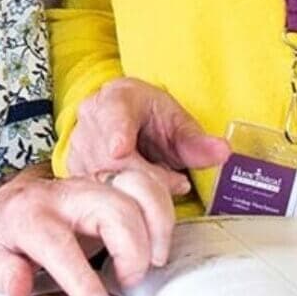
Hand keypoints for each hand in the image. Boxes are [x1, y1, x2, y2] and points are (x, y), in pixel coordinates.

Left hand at [0, 166, 175, 295]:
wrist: (16, 199)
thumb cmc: (7, 234)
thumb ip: (3, 272)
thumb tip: (20, 285)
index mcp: (30, 214)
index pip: (59, 245)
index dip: (84, 281)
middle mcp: (65, 193)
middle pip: (112, 208)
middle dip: (131, 250)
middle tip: (129, 282)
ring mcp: (93, 182)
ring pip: (138, 187)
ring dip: (156, 225)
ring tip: (154, 260)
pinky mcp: (113, 182)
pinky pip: (148, 183)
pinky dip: (163, 210)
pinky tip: (159, 239)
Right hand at [67, 76, 229, 194]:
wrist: (130, 123)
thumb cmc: (153, 120)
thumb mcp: (179, 124)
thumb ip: (198, 141)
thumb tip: (223, 152)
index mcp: (117, 96)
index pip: (114, 113)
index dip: (117, 132)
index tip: (120, 150)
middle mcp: (91, 116)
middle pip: (110, 156)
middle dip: (146, 176)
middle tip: (176, 182)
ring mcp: (78, 144)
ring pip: (101, 177)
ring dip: (134, 190)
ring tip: (160, 182)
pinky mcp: (74, 170)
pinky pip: (94, 192)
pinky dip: (119, 199)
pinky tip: (136, 194)